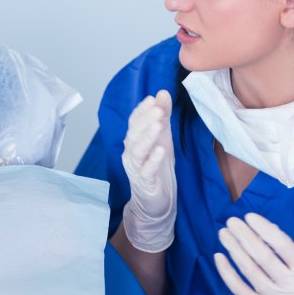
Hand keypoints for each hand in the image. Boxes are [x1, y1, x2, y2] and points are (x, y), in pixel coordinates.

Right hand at [121, 89, 176, 252]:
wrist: (155, 201)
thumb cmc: (157, 167)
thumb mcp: (162, 138)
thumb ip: (161, 116)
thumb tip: (162, 92)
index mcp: (133, 141)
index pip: (134, 122)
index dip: (141, 111)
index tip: (153, 99)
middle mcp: (131, 153)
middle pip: (134, 134)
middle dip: (145, 120)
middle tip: (157, 108)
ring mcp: (136, 169)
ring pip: (138, 150)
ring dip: (148, 136)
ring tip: (158, 124)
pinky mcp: (145, 183)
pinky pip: (147, 170)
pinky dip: (153, 160)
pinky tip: (162, 150)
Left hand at [214, 211, 293, 294]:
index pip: (283, 246)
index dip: (265, 230)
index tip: (250, 216)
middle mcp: (288, 286)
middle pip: (262, 257)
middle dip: (245, 236)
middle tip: (231, 221)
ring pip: (249, 270)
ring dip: (234, 250)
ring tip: (224, 233)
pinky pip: (239, 289)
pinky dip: (227, 273)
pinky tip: (218, 257)